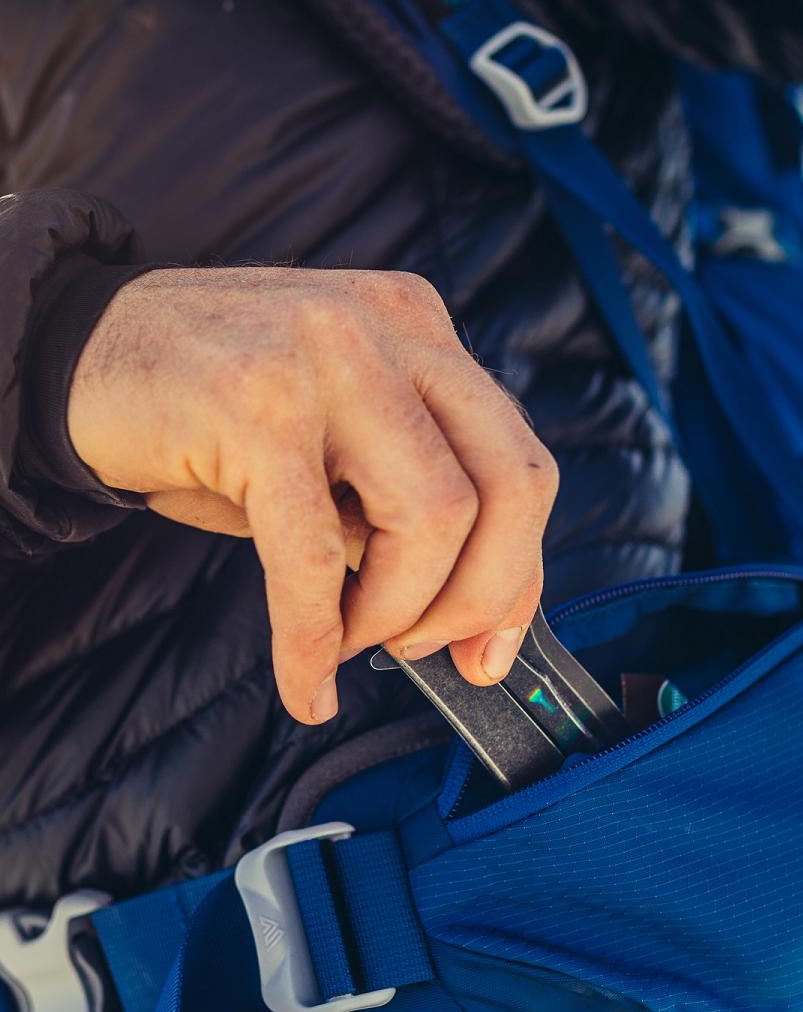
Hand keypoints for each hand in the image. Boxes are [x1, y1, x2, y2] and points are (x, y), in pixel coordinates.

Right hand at [68, 267, 557, 723]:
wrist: (73, 354)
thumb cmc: (215, 416)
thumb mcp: (338, 440)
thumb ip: (411, 496)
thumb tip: (477, 614)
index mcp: (424, 330)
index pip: (519, 461)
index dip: (520, 573)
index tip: (492, 651)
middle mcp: (393, 328)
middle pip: (509, 485)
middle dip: (484, 597)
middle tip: (425, 651)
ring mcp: (329, 356)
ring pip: (434, 517)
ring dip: (397, 612)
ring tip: (348, 638)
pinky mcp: (256, 405)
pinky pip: (315, 556)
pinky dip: (313, 640)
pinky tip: (304, 683)